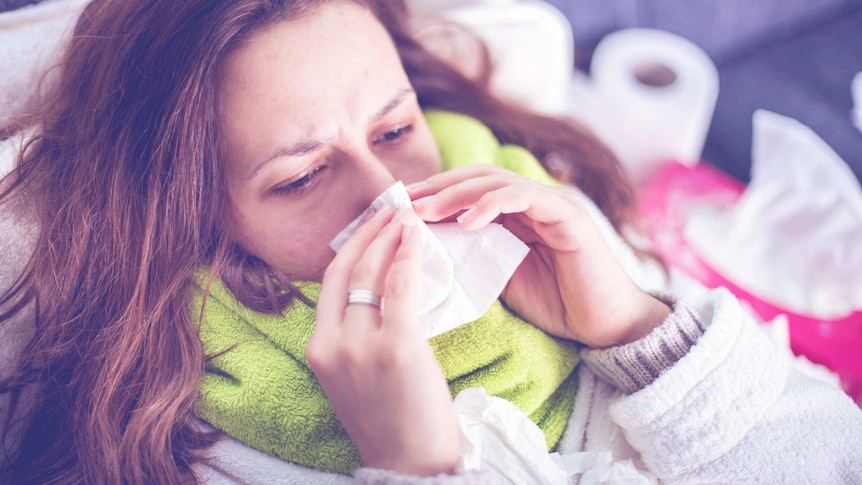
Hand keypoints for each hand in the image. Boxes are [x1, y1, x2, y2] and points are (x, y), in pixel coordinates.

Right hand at [307, 206, 458, 475]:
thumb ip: (354, 337)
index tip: (371, 223)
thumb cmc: (392, 422)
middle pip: (348, 270)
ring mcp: (361, 347)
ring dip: (390, 236)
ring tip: (408, 213)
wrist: (410, 467)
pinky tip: (418, 238)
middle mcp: (332, 344)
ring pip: (372, 274)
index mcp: (318, 349)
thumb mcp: (355, 378)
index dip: (351, 245)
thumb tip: (376, 291)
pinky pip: (401, 288)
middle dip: (370, 231)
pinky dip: (409, 256)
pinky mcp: (396, 348)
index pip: (330, 282)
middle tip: (392, 206)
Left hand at [409, 165, 669, 347]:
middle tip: (402, 203)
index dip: (433, 194)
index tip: (398, 208)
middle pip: (476, 178)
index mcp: (516, 213)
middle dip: (437, 188)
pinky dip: (493, 204)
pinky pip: (525, 198)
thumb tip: (426, 251)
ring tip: (425, 210)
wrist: (606, 327)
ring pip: (496, 182)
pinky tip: (467, 222)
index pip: (468, 190)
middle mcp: (533, 201)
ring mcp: (551, 203)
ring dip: (456, 193)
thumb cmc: (558, 304)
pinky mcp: (568, 215)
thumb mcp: (501, 278)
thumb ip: (472, 257)